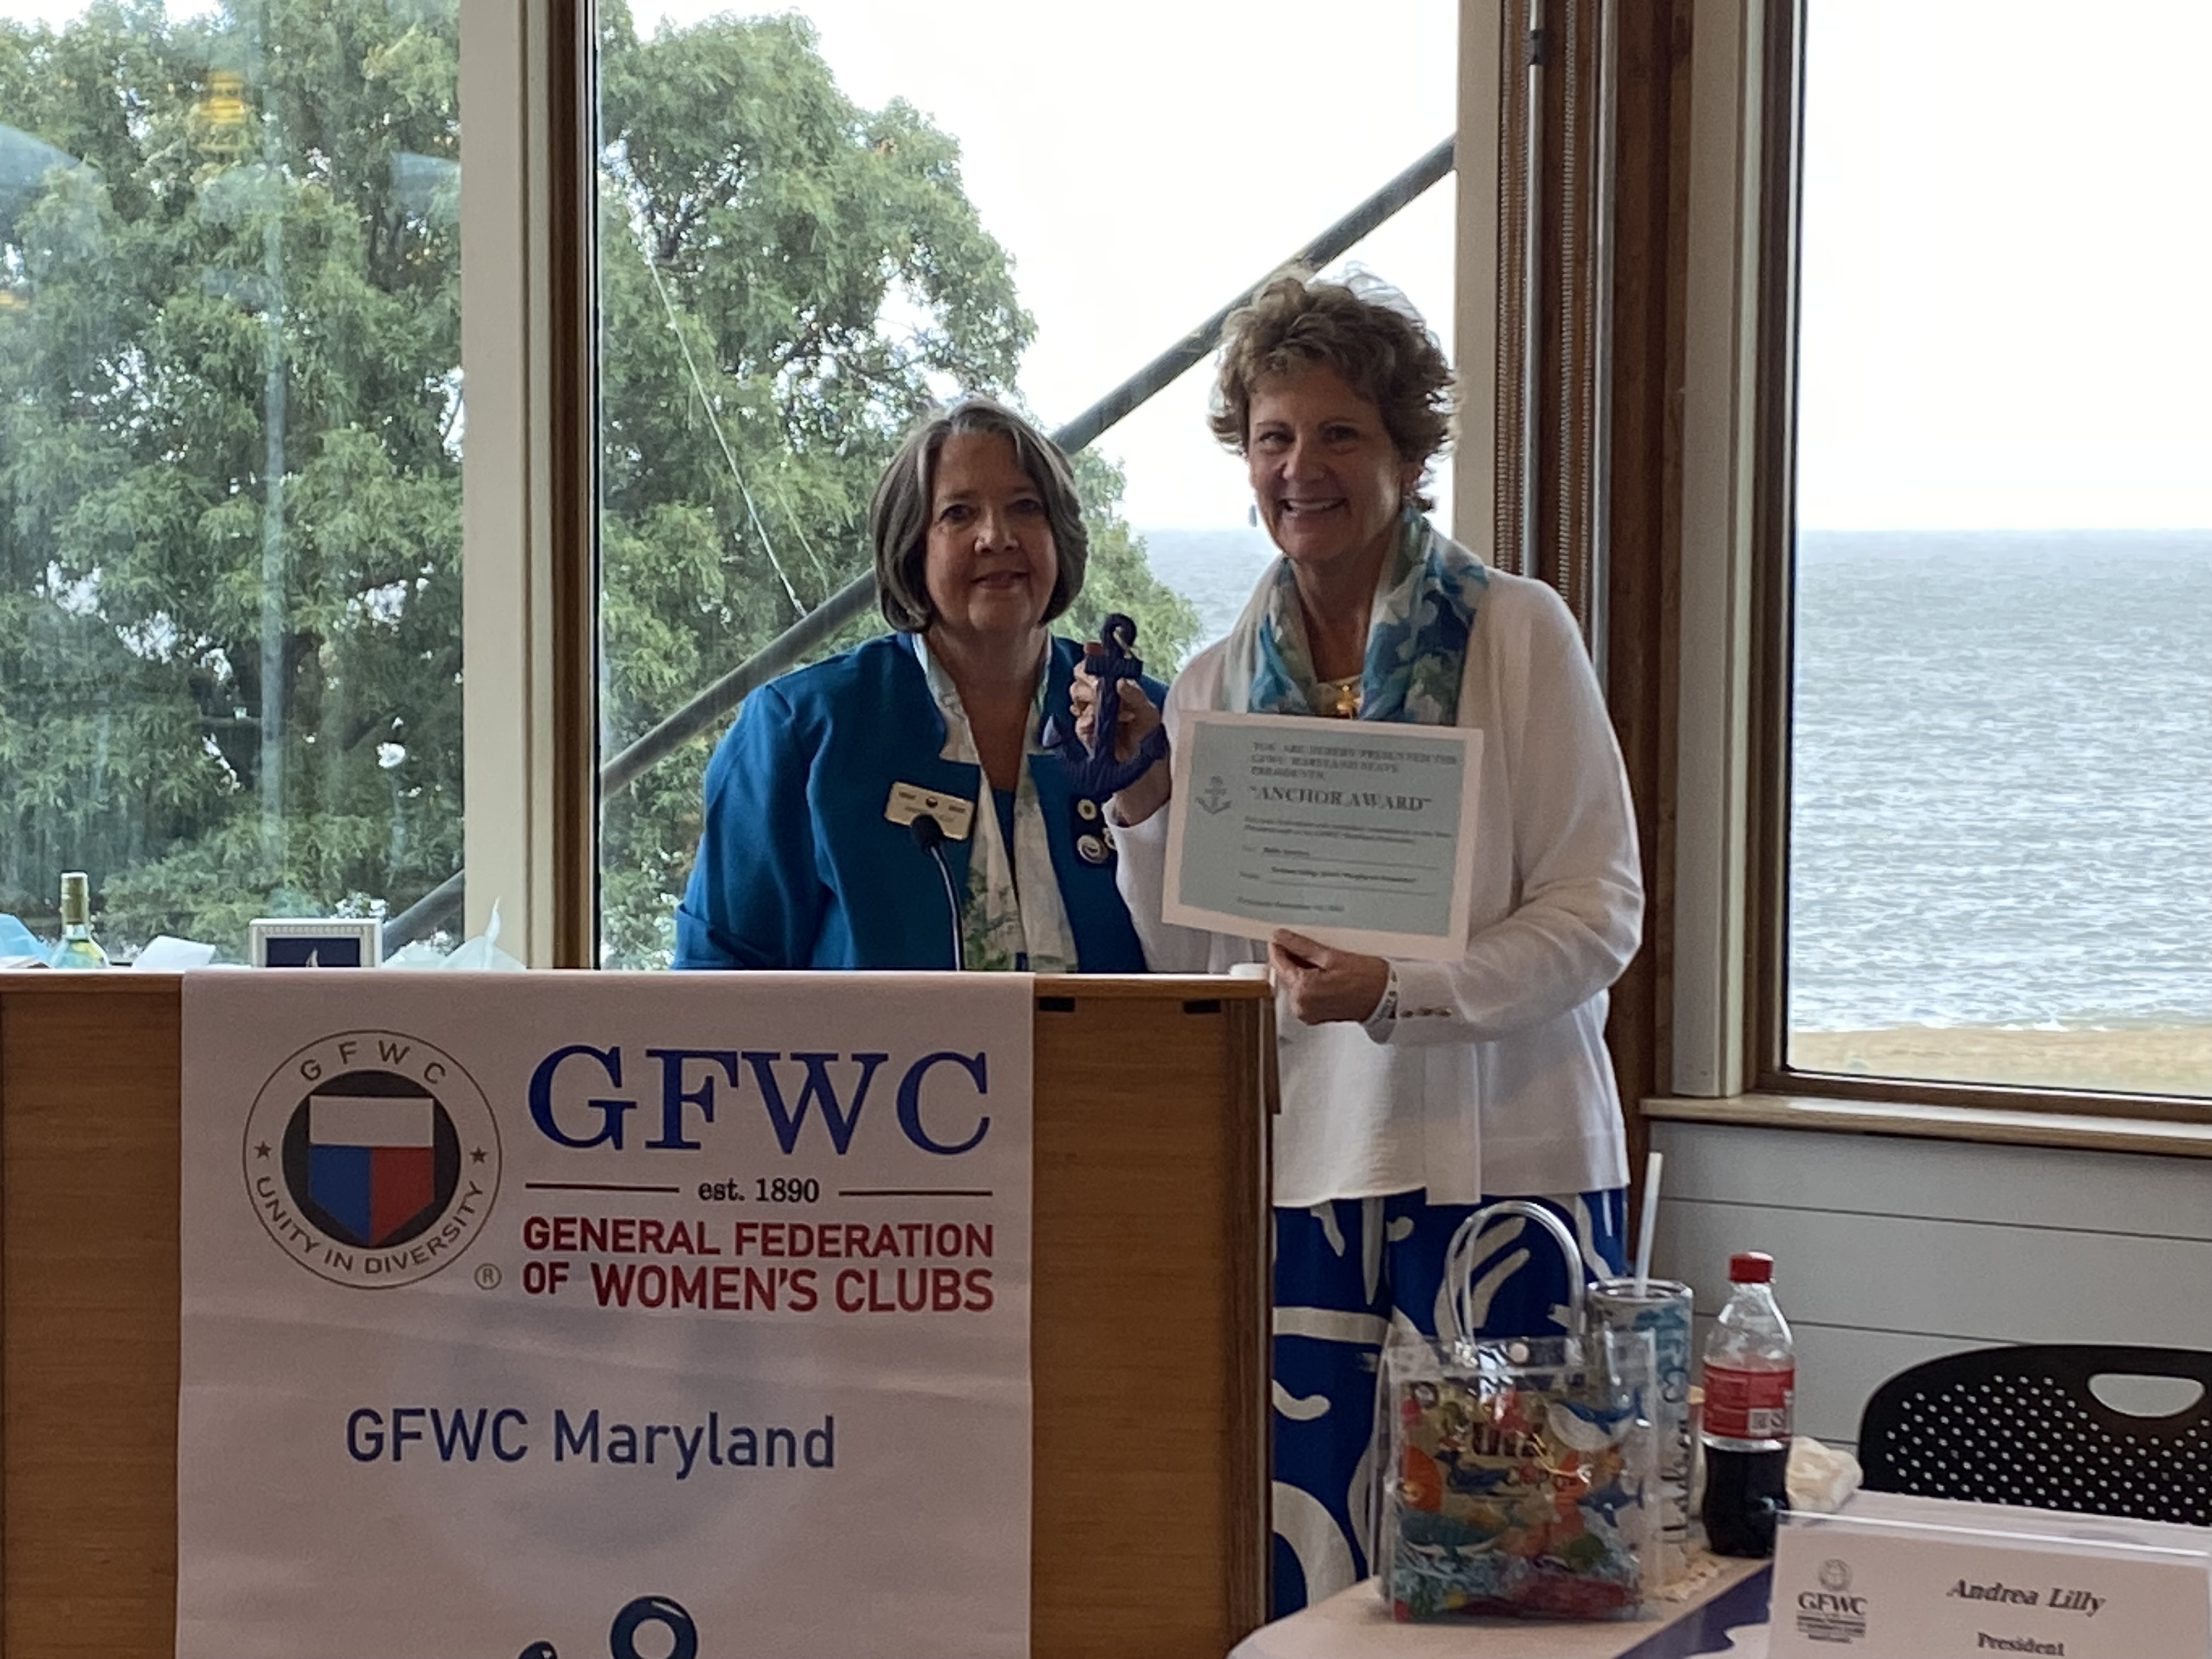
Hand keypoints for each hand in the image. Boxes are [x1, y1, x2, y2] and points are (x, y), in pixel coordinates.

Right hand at [1070, 664, 1170, 824]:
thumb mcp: (1149, 714)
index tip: (1091, 649)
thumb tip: (1120, 681)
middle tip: (1102, 687)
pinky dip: (1086, 720)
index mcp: (1118, 686)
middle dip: (1089, 676)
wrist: (1142, 772)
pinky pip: (1078, 720)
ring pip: (1076, 693)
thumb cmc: (1148, 740)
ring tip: (1110, 712)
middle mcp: (1102, 696)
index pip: (1101, 662)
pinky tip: (1097, 726)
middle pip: (1082, 673)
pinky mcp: (1085, 733)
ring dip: (1090, 697)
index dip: (1094, 653)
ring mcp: (1091, 713)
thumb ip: (1136, 695)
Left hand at [1269, 931, 1390, 1025]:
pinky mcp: (1314, 1015)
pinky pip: (1304, 993)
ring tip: (1323, 961)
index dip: (1279, 946)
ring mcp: (1308, 1013)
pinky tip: (1325, 974)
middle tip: (1309, 946)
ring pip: (1295, 983)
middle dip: (1292, 958)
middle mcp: (1301, 1006)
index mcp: (1303, 991)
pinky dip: (1310, 981)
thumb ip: (1301, 946)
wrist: (1386, 998)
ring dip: (1302, 970)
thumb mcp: (1331, 956)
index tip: (1281, 936)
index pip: (1278, 963)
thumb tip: (1282, 938)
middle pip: (1286, 974)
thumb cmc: (1367, 980)